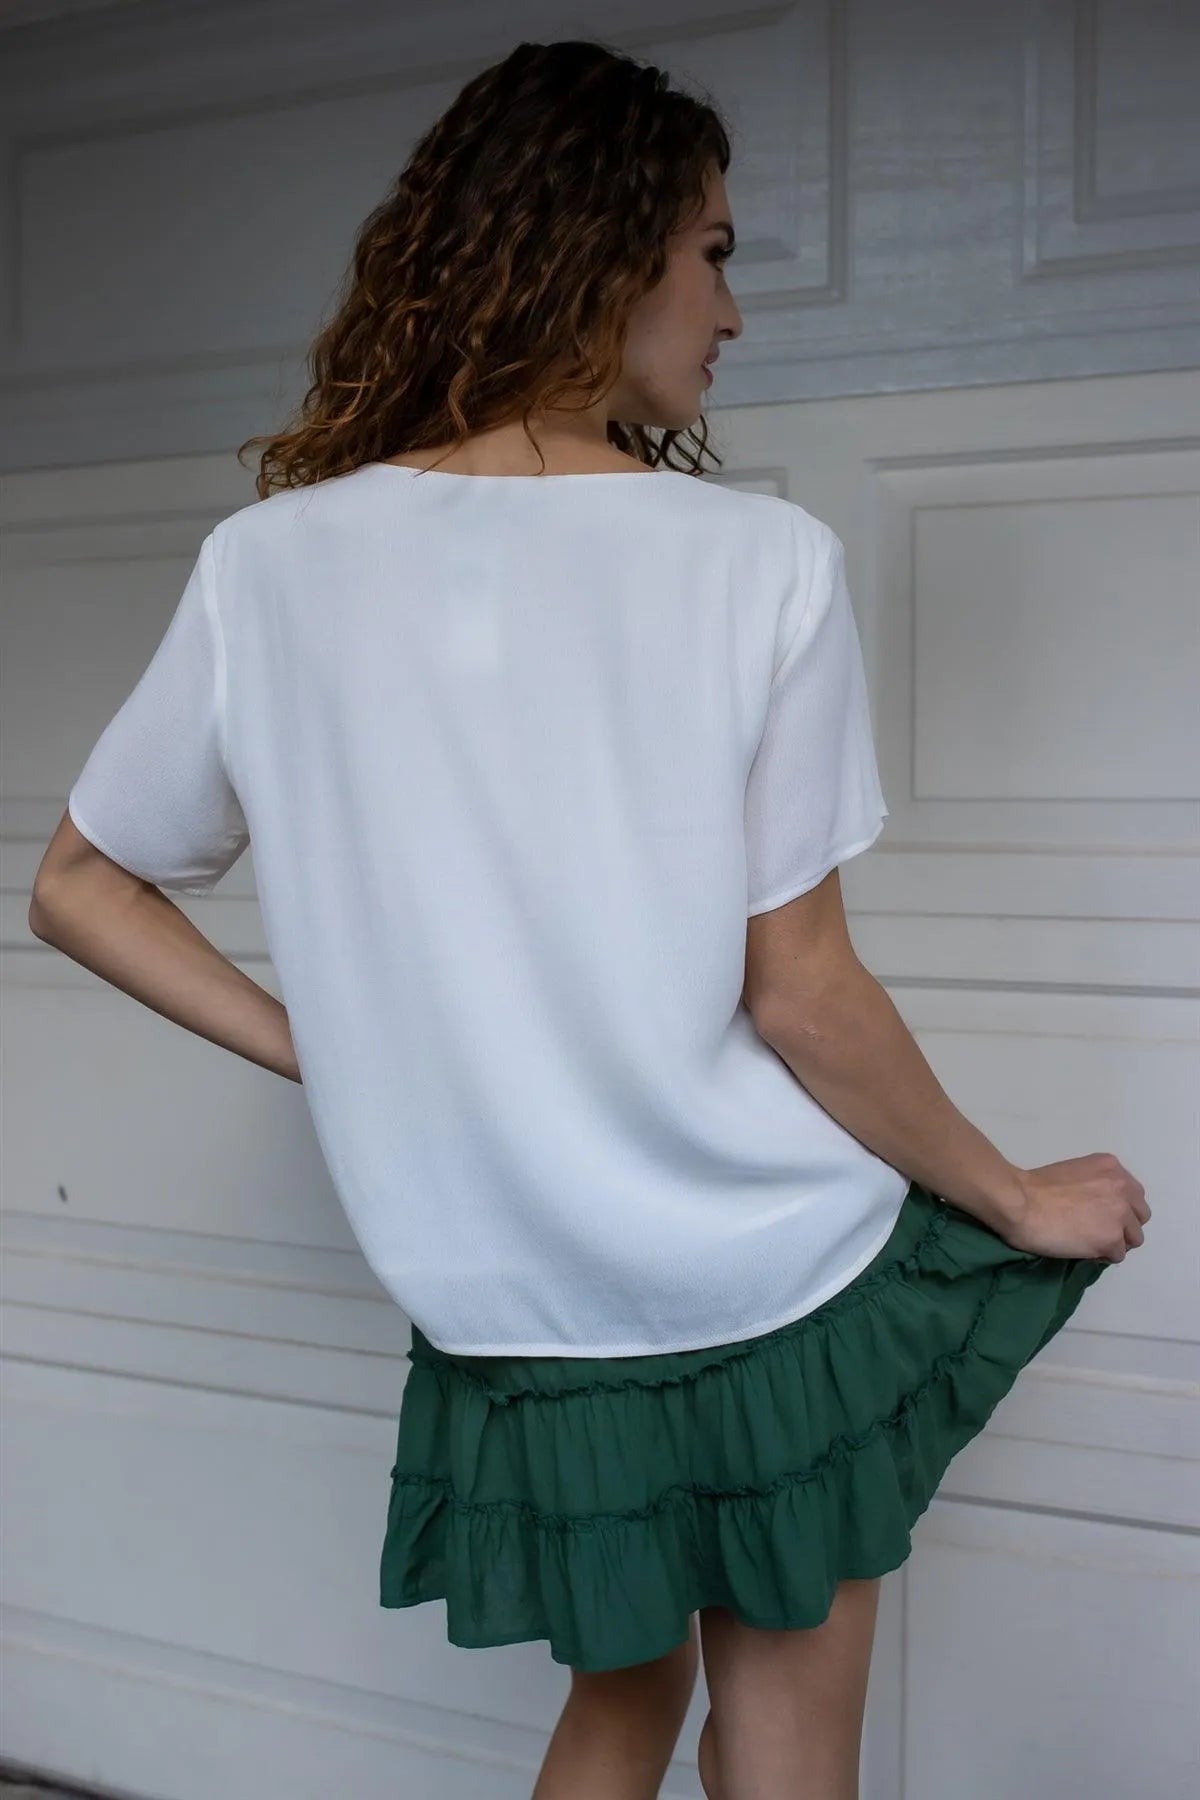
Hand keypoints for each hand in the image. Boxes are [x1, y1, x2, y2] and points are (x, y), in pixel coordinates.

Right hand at [1002, 1153, 1149, 1262]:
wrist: (1020, 1202)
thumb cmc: (1035, 1187)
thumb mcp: (1075, 1173)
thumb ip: (1095, 1185)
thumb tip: (1099, 1209)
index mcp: (1111, 1167)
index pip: (1133, 1194)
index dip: (1118, 1208)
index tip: (1099, 1215)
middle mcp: (1122, 1187)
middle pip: (1140, 1216)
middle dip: (1124, 1225)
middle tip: (1098, 1230)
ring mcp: (1119, 1213)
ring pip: (1134, 1238)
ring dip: (1116, 1242)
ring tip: (1090, 1242)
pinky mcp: (1111, 1238)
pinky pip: (1117, 1255)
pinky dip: (1102, 1256)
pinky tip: (1083, 1249)